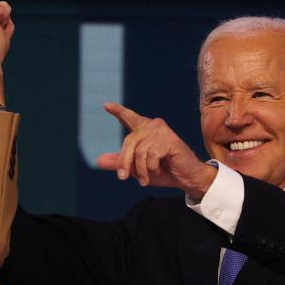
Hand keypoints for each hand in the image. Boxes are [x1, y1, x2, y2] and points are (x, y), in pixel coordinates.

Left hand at [96, 103, 215, 197]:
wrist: (186, 178)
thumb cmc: (164, 172)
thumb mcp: (137, 169)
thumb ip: (119, 163)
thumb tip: (99, 160)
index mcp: (144, 131)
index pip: (130, 118)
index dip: (118, 112)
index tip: (106, 105)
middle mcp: (153, 127)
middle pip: (129, 142)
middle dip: (124, 162)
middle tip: (122, 177)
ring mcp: (161, 132)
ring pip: (140, 151)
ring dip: (141, 169)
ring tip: (146, 178)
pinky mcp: (170, 140)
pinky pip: (151, 155)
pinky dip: (151, 168)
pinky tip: (158, 169)